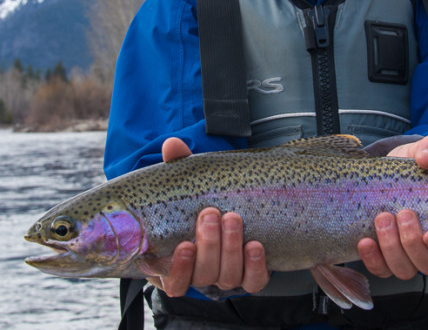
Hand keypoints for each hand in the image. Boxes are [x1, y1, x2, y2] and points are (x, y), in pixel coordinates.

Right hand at [146, 138, 269, 296]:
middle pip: (203, 275)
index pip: (171, 280)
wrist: (236, 207)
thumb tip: (172, 145)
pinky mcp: (251, 276)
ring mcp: (227, 276)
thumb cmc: (202, 200)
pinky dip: (255, 266)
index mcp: (176, 261)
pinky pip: (254, 282)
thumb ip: (178, 167)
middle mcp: (201, 273)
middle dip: (209, 245)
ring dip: (231, 250)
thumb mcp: (189, 184)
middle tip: (212, 214)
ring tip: (233, 219)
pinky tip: (256, 245)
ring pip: (227, 278)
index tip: (185, 245)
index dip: (178, 268)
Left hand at [357, 134, 427, 278]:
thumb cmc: (415, 167)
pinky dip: (372, 259)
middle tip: (402, 214)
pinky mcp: (384, 257)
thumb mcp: (425, 152)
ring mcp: (407, 256)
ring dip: (392, 248)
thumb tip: (427, 158)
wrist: (386, 173)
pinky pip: (380, 269)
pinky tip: (365, 241)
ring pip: (404, 269)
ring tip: (382, 219)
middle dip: (412, 242)